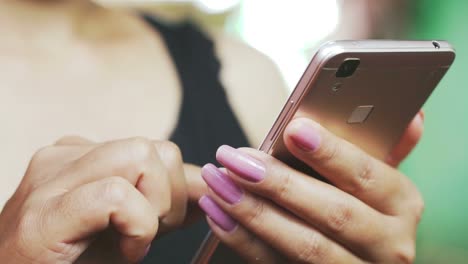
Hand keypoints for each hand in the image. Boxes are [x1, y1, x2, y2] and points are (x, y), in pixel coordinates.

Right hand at [0, 137, 201, 263]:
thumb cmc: (76, 262)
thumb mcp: (131, 225)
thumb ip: (165, 201)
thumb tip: (209, 186)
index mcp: (84, 156)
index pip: (157, 149)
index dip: (184, 186)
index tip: (189, 215)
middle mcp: (64, 156)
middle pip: (157, 148)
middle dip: (171, 197)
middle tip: (149, 236)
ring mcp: (49, 180)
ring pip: (142, 158)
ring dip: (155, 210)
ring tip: (133, 243)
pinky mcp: (42, 215)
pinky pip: (117, 196)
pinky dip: (138, 227)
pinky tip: (125, 252)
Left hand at [199, 111, 423, 262]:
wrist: (352, 253)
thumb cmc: (358, 202)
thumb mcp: (374, 176)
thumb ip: (385, 147)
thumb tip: (410, 115)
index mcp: (401, 205)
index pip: (366, 176)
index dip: (330, 153)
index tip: (293, 129)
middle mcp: (387, 245)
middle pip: (333, 214)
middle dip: (279, 184)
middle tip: (236, 158)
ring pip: (303, 246)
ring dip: (253, 212)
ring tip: (218, 182)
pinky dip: (242, 240)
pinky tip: (217, 213)